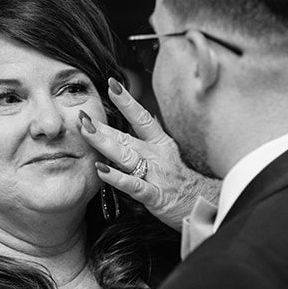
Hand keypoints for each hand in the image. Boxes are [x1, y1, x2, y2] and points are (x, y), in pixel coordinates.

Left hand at [81, 77, 219, 231]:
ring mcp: (155, 175)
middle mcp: (156, 155)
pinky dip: (117, 178)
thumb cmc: (182, 180)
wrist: (205, 204)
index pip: (141, 117)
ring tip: (86, 132)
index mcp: (160, 143)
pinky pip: (134, 185)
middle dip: (102, 126)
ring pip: (127, 157)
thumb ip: (155, 135)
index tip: (111, 84)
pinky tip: (101, 170)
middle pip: (125, 137)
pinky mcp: (155, 195)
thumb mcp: (169, 152)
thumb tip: (145, 115)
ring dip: (105, 144)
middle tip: (82, 114)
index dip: (126, 100)